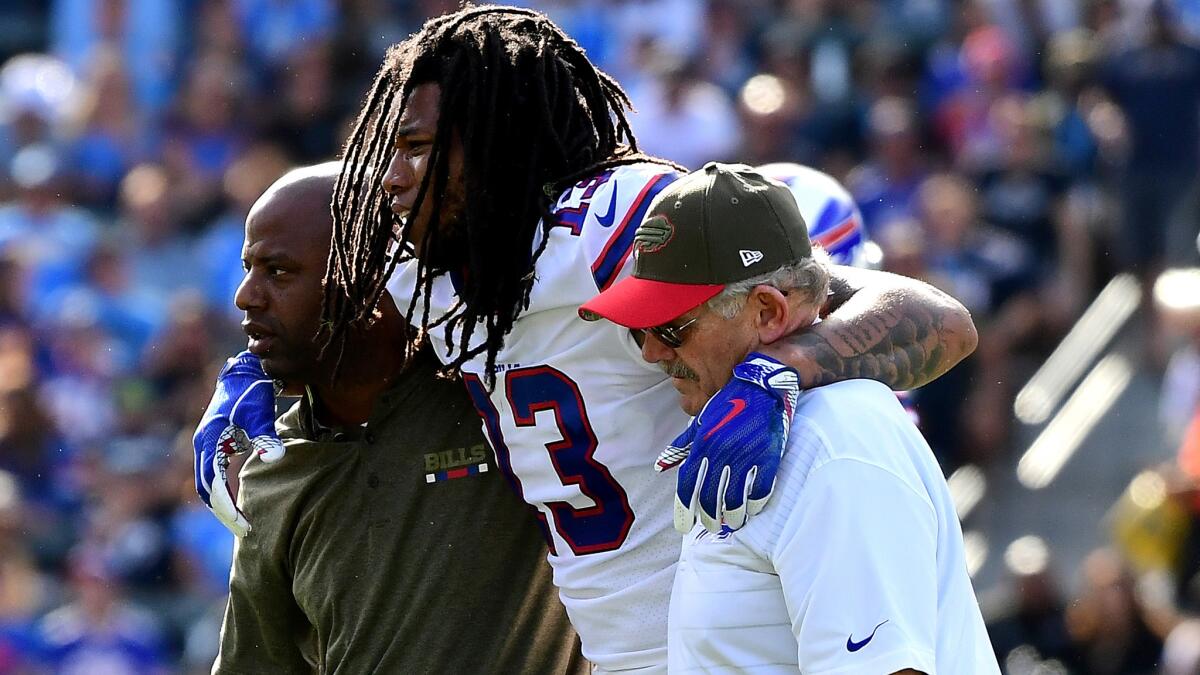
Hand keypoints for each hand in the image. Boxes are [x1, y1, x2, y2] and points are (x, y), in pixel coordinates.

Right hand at [193, 352, 284, 535]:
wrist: (244, 373)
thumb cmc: (253, 394)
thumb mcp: (261, 415)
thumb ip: (267, 438)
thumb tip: (276, 459)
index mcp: (210, 441)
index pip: (214, 485)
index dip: (227, 507)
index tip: (244, 525)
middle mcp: (202, 445)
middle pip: (206, 489)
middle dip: (223, 512)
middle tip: (245, 531)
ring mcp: (205, 445)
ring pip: (206, 484)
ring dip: (220, 504)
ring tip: (241, 523)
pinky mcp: (213, 444)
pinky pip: (212, 475)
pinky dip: (220, 491)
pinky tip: (237, 502)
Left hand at [656, 353, 799, 533]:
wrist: (761, 384)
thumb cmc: (729, 404)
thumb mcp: (701, 422)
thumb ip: (681, 446)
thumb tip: (660, 467)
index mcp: (703, 442)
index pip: (688, 482)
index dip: (684, 507)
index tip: (684, 525)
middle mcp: (722, 450)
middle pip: (710, 494)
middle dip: (708, 516)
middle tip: (710, 526)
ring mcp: (746, 454)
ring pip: (735, 497)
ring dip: (731, 515)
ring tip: (730, 523)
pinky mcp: (768, 456)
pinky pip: (760, 488)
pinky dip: (754, 503)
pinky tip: (750, 510)